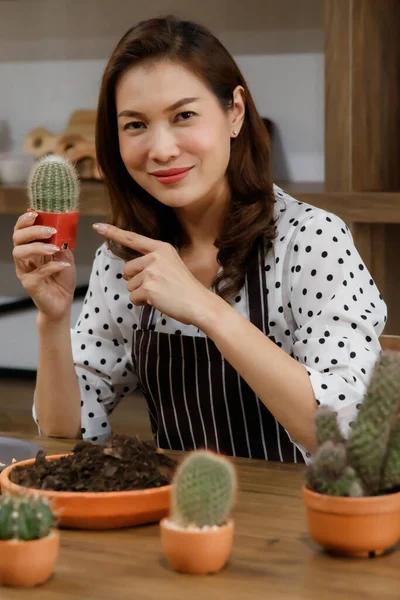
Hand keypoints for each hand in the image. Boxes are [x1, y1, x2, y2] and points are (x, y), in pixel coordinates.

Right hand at [12, 211, 75, 322]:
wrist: (63, 301)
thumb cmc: (61, 278)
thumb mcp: (65, 256)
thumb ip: (62, 244)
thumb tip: (62, 232)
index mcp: (31, 248)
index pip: (21, 230)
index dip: (24, 220)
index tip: (35, 213)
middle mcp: (24, 258)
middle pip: (17, 239)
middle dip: (32, 231)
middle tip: (50, 230)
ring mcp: (24, 271)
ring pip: (20, 253)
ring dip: (37, 247)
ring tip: (54, 248)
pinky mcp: (29, 284)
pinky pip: (36, 273)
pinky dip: (52, 267)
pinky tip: (64, 265)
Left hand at [93, 223, 218, 326]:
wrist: (199, 303)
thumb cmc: (186, 288)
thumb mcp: (172, 265)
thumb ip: (153, 262)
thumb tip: (130, 271)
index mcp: (161, 248)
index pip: (133, 238)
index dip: (113, 233)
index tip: (97, 226)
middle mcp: (155, 257)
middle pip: (127, 269)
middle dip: (136, 281)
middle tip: (157, 287)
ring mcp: (151, 271)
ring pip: (130, 285)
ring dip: (140, 293)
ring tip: (160, 294)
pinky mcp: (147, 287)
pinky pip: (133, 297)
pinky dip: (142, 303)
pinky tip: (158, 301)